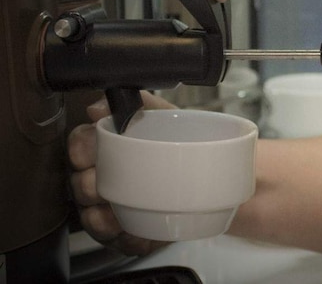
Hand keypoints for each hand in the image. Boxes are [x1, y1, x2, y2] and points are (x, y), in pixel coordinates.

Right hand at [68, 91, 175, 254]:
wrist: (218, 175)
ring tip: (119, 216)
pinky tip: (138, 235)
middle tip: (107, 187)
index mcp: (109, 147)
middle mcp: (104, 177)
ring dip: (103, 219)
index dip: (81, 150)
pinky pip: (116, 242)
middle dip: (89, 187)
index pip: (79, 145)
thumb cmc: (186, 141)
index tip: (92, 154)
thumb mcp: (167, 117)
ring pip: (91, 218)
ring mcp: (113, 207)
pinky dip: (126, 239)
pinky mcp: (129, 232)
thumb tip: (98, 107)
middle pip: (79, 185)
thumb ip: (139, 102)